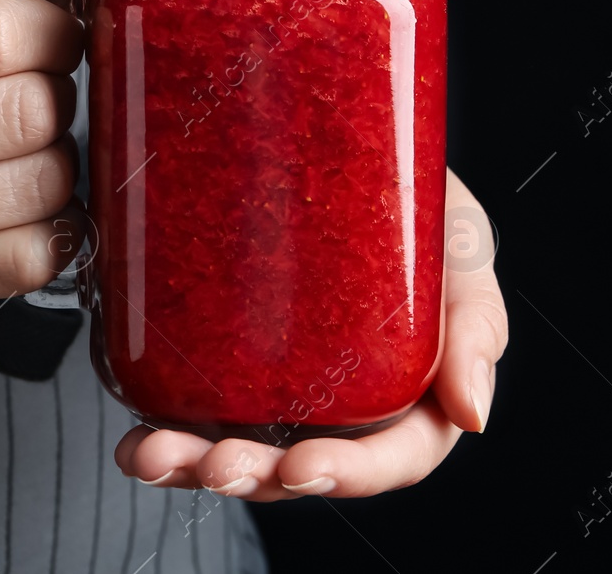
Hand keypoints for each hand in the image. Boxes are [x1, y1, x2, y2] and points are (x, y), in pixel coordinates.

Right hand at [0, 0, 103, 317]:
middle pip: (24, 112)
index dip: (53, 28)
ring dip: (58, 157)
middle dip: (57, 89)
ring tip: (24, 140)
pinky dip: (52, 229)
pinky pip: (23, 264)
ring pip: (36, 188)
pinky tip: (27, 201)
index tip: (50, 30)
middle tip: (36, 82)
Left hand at [113, 168, 506, 499]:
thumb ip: (475, 319)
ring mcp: (277, 389)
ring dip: (195, 466)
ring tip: (159, 454)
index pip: (396, 455)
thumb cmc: (417, 199)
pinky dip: (160, 437)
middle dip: (256, 477)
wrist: (342, 133)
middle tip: (219, 465)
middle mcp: (341, 403)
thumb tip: (472, 415)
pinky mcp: (221, 362)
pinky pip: (190, 411)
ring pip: (240, 452)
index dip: (352, 473)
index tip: (303, 463)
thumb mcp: (460, 242)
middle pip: (302, 466)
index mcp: (413, 391)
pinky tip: (136, 439)